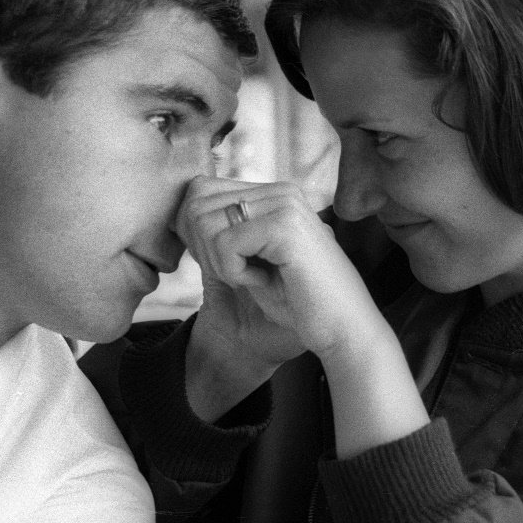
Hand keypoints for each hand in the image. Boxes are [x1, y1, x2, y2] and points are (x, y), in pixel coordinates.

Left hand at [178, 177, 389, 363]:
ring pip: (205, 222)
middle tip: (242, 276)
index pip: (200, 190)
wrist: (343, 332)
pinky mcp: (285, 225)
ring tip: (257, 279)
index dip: (195, 233)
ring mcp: (284, 203)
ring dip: (221, 264)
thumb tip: (180, 213)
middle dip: (205, 250)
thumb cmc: (298, 304)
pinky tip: (265, 283)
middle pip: (196, 203)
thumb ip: (219, 233)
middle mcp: (279, 191)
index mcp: (273, 195)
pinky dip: (234, 273)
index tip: (226, 266)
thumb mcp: (249, 261)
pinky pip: (225, 244)